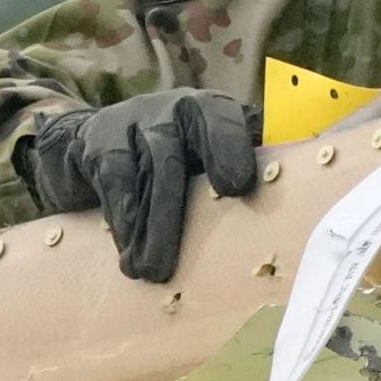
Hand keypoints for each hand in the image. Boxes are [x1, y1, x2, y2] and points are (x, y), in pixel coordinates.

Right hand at [19, 90, 262, 281]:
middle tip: (181, 252)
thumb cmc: (174, 158)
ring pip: (145, 172)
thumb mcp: (207, 157)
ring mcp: (134, 121)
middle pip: (174, 154)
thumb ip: (243, 174)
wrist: (96, 141)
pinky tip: (128, 248)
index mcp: (211, 112)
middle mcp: (174, 110)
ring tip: (152, 270)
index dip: (231, 148)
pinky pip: (115, 179)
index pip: (224, 120)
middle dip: (175, 208)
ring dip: (151, 226)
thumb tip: (285, 216)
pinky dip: (122, 217)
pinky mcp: (100, 140)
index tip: (236, 187)